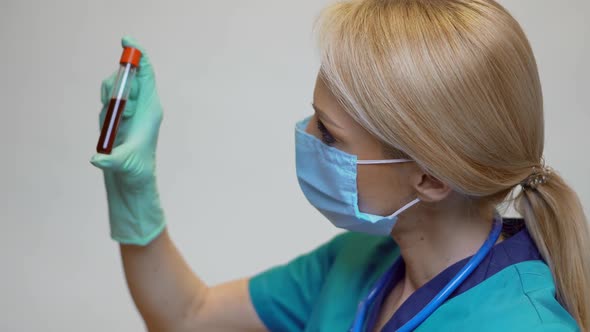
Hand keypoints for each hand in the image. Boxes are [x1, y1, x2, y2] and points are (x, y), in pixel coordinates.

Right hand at [90, 36, 165, 245]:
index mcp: (151, 110)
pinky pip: (109, 103)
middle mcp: (143, 107)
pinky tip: (109, 130)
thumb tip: (97, 159)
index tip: (126, 42)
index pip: (146, 75)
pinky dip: (105, 110)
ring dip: (109, 101)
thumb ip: (112, 161)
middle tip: (112, 105)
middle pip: (127, 78)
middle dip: (116, 85)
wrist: (133, 184)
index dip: (138, 57)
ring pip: (116, 90)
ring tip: (112, 124)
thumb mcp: (126, 165)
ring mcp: (131, 112)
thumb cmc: (138, 173)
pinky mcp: (121, 118)